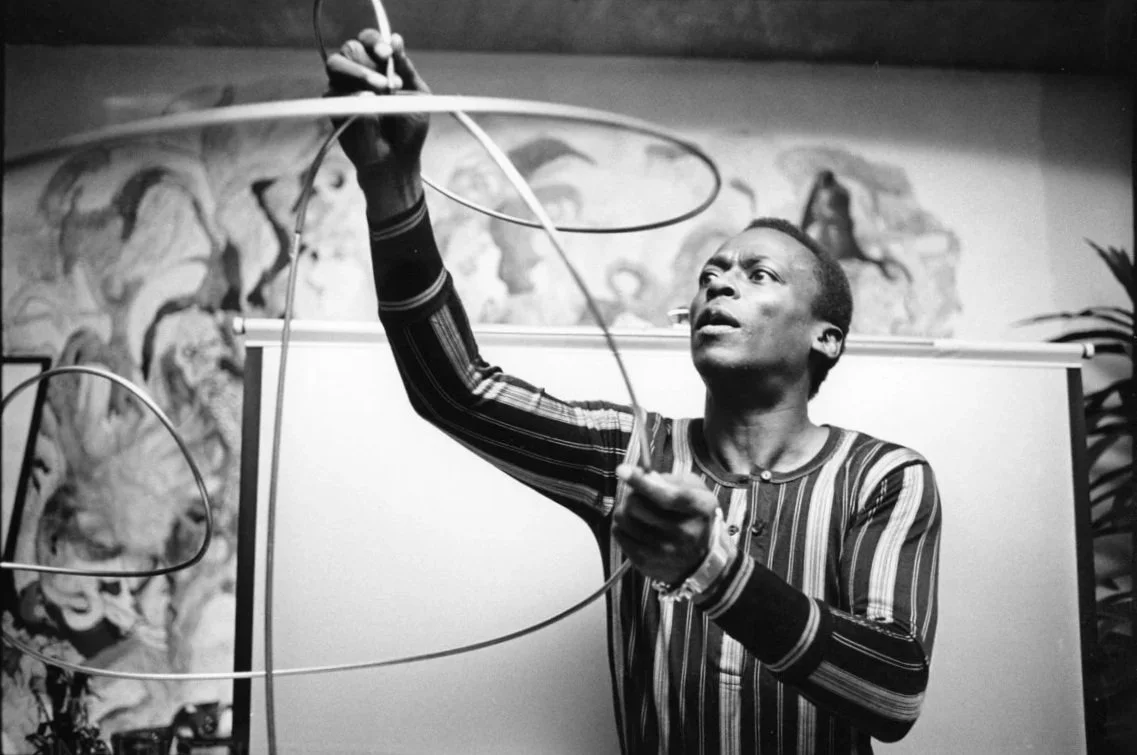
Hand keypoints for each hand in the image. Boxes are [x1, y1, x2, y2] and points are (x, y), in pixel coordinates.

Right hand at [325, 30, 430, 214]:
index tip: (388, 53)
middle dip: (368, 60)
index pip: (369, 41)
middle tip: (388, 81)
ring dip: (358, 73)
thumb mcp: (417, 97)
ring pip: (336, 64)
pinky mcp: (333, 107)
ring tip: (380, 90)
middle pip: (350, 48)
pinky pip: (334, 93)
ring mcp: (343, 89)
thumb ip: (406, 69)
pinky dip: (352, 97)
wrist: (396, 163)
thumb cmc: (408, 130)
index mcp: (379, 66)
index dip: (375, 42)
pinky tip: (368, 106)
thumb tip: (396, 40)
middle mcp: (358, 73)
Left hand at [612, 465, 719, 585]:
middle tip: (638, 496)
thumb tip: (642, 476)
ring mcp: (664, 552)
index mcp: (700, 509)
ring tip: (636, 512)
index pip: (667, 496)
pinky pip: (618, 534)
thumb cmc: (695, 516)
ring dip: (624, 510)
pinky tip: (634, 527)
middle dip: (632, 494)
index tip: (622, 470)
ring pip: (623, 519)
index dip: (641, 482)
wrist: (702, 558)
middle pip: (637, 505)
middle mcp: (685, 534)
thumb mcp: (696, 491)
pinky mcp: (646, 563)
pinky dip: (621, 526)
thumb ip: (672, 480)